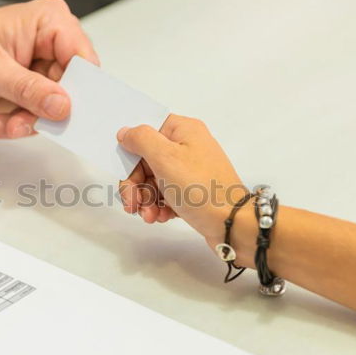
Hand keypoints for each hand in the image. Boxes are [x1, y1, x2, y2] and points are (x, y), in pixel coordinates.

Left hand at [0, 0, 98, 138]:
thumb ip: (28, 89)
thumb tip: (62, 106)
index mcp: (51, 24)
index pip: (83, 60)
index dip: (78, 90)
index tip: (62, 114)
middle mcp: (53, 47)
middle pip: (69, 93)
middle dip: (37, 114)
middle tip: (13, 124)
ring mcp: (44, 73)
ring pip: (49, 113)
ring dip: (16, 124)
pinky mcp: (32, 93)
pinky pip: (33, 119)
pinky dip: (7, 125)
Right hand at [117, 114, 247, 246]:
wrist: (231, 224)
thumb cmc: (199, 187)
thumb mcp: (166, 157)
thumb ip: (141, 139)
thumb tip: (125, 132)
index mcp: (183, 130)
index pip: (146, 131)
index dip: (131, 151)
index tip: (124, 171)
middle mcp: (187, 146)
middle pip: (145, 160)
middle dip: (135, 184)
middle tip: (132, 204)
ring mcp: (189, 170)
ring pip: (153, 180)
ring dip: (146, 200)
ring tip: (150, 216)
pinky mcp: (191, 191)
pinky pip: (165, 195)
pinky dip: (159, 206)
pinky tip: (161, 217)